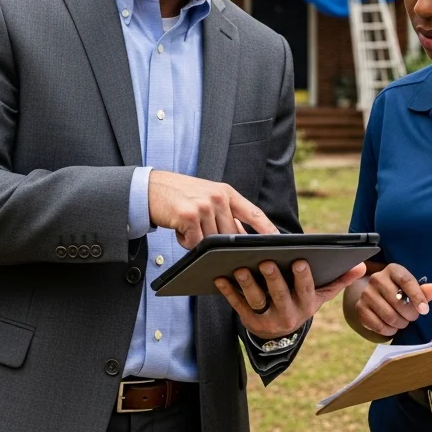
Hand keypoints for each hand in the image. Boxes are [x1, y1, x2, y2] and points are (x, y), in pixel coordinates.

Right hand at [147, 171, 276, 247]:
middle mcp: (218, 197)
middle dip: (219, 243)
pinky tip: (178, 227)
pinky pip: (194, 243)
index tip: (280, 241)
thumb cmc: (181, 196)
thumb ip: (227, 214)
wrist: (151, 188)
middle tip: (200, 234)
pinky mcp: (189, 216)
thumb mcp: (208, 198)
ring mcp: (204, 205)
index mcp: (226, 193)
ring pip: (212, 242)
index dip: (268, 229)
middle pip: (231, 235)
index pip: (254, 213)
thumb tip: (244, 238)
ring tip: (186, 226)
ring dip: (198, 241)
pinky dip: (185, 241)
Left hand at [215, 260, 366, 338]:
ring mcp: (268, 320)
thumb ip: (340, 280)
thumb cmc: (302, 301)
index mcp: (307, 305)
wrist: (281, 332)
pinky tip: (220, 277)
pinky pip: (238, 307)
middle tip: (267, 261)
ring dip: (248, 285)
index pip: (307, 291)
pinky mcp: (250, 322)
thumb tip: (362, 266)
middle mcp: (288, 315)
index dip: (303, 277)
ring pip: (258, 302)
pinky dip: (229, 292)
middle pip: (280, 296)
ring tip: (240, 267)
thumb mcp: (321, 295)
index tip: (299, 260)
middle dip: (274, 278)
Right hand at [351, 264, 431, 337]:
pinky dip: (389, 331)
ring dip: (401, 324)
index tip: (425, 310)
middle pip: (398, 302)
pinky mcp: (360, 308)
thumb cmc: (400, 291)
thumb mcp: (413, 288)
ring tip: (403, 321)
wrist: (377, 296)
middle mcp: (377, 279)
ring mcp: (366, 293)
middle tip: (412, 316)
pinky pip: (379, 326)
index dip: (417, 297)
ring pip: (389, 316)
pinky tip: (392, 327)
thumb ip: (424, 291)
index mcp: (393, 270)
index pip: (406, 281)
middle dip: (410, 315)